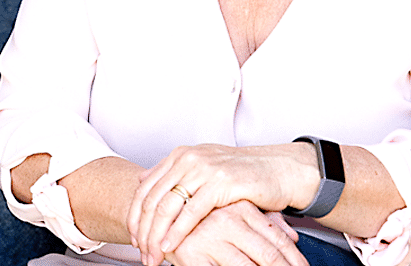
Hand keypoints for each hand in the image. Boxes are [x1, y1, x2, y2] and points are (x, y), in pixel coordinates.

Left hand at [127, 143, 317, 264]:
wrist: (277, 169)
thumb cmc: (242, 173)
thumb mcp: (204, 168)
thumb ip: (175, 174)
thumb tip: (142, 181)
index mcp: (181, 154)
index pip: (146, 188)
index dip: (134, 216)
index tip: (134, 238)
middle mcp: (189, 158)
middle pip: (152, 199)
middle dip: (143, 231)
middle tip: (141, 254)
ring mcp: (204, 168)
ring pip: (167, 207)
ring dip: (156, 237)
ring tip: (153, 256)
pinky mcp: (220, 182)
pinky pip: (191, 212)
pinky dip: (177, 233)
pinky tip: (170, 247)